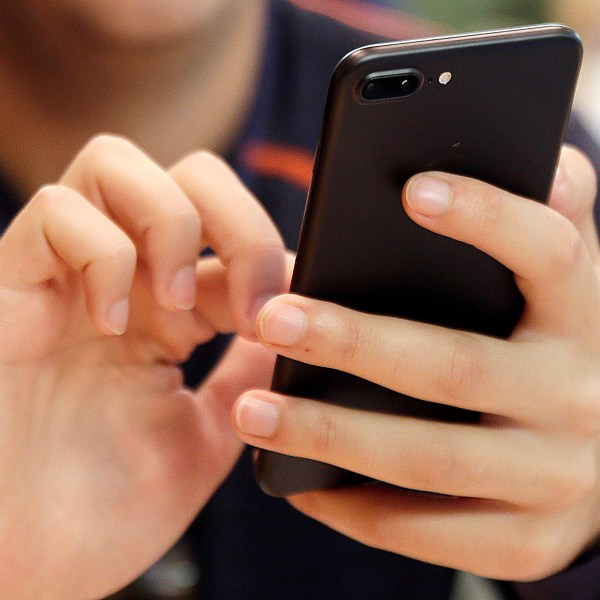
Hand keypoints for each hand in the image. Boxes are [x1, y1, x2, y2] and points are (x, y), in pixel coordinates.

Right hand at [0, 135, 285, 598]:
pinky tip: (112, 321)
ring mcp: (63, 279)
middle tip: (248, 304)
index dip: (271, 260)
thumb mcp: (205, 438)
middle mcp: (120, 282)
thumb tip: (291, 326)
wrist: (17, 576)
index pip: (232, 238)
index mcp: (168, 315)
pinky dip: (102, 253)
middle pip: (189, 174)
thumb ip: (246, 378)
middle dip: (239, 221)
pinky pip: (57, 213)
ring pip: (118, 162)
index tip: (291, 313)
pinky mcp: (6, 287)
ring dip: (172, 223)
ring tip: (176, 306)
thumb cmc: (100, 514)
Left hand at [233, 145, 599, 580]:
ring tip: (252, 413)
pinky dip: (356, 511)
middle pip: (455, 366)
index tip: (409, 189)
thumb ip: (551, 224)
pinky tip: (300, 485)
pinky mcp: (527, 542)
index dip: (486, 218)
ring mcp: (555, 479)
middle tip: (273, 320)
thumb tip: (549, 165)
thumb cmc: (551, 347)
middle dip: (355, 343)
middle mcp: (578, 397)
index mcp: (582, 316)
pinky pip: (427, 533)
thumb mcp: (560, 288)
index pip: (549, 253)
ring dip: (330, 435)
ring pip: (427, 458)